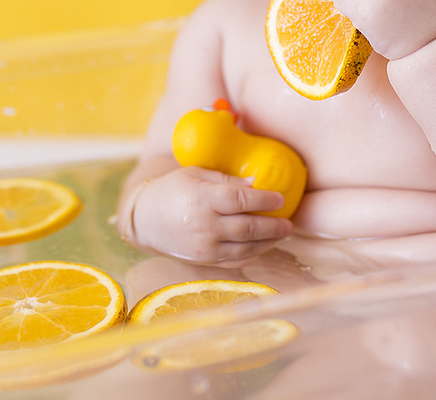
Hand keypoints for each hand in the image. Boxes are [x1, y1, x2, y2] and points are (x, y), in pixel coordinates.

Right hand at [127, 166, 293, 266]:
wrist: (146, 219)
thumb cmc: (173, 189)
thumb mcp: (195, 174)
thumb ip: (225, 179)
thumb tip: (255, 183)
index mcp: (202, 198)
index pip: (240, 200)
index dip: (264, 199)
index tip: (280, 198)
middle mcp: (205, 225)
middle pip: (248, 227)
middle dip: (274, 225)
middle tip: (289, 222)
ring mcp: (205, 247)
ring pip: (246, 248)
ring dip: (269, 242)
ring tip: (283, 233)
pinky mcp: (205, 260)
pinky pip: (236, 261)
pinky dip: (254, 254)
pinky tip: (265, 246)